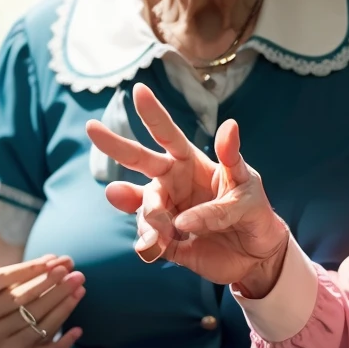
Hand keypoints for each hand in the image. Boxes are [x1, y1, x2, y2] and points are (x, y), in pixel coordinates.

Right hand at [0, 254, 84, 347]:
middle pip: (20, 300)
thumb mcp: (3, 280)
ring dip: (61, 305)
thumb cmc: (4, 297)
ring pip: (35, 322)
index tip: (53, 260)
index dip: (27, 269)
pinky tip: (78, 329)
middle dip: (50, 284)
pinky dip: (62, 342)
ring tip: (80, 288)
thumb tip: (52, 260)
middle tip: (73, 272)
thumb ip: (25, 269)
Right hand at [86, 83, 288, 294]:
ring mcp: (165, 212)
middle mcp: (172, 184)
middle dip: (116, 145)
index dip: (153, 114)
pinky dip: (149, 244)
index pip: (168, 135)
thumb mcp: (249, 184)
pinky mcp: (164, 242)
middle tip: (92, 128)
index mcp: (190, 164)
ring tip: (168, 231)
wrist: (256, 257)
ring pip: (143, 207)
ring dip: (149, 216)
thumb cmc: (254, 212)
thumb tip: (228, 125)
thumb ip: (232, 161)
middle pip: (139, 160)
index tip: (139, 90)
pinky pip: (147, 240)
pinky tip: (156, 248)